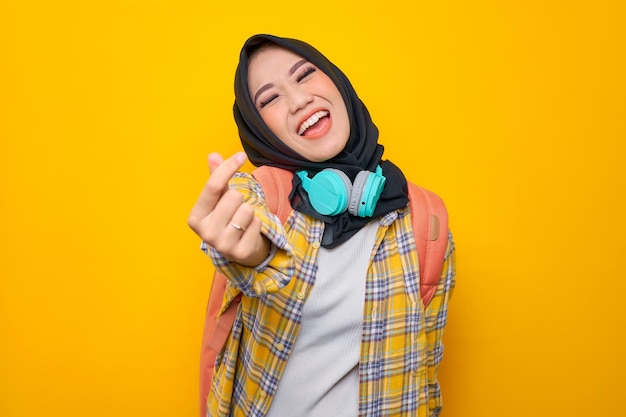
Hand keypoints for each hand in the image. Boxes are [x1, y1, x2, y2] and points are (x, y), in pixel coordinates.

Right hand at [188, 152, 269, 266]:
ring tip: (241, 222)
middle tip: (234, 211)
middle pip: (234, 196)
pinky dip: (256, 224)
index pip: (212, 187)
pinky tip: (247, 232)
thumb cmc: (226, 218)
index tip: (241, 155)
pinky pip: (257, 223)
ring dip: (249, 213)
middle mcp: (206, 233)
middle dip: (239, 199)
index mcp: (195, 218)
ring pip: (247, 209)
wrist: (237, 249)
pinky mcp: (241, 252)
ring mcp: (223, 245)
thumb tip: (213, 155)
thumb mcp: (218, 199)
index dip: (228, 167)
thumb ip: (216, 178)